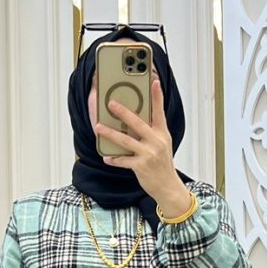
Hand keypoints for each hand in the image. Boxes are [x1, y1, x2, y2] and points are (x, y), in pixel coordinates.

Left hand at [95, 75, 190, 211]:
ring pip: (126, 141)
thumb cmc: (162, 163)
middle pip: (138, 123)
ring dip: (110, 133)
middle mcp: (156, 141)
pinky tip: (106, 157)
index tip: (154, 81)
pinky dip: (114, 159)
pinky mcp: (141, 166)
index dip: (157, 96)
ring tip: (98, 127)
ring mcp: (149, 154)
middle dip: (123, 112)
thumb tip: (132, 120)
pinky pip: (123, 160)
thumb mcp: (162, 144)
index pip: (159, 111)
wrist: (168, 186)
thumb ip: (151, 131)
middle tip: (111, 103)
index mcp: (162, 133)